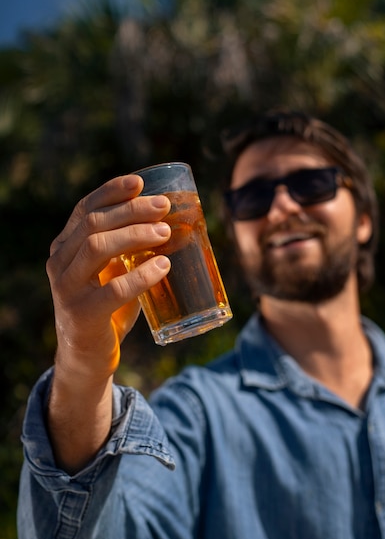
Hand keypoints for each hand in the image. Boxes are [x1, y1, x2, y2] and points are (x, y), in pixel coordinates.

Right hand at [46, 174, 171, 381]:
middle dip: (131, 210)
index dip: (112, 191)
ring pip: (97, 247)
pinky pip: (112, 289)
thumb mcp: (112, 271)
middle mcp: (59, 262)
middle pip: (93, 223)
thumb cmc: (107, 307)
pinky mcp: (81, 314)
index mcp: (65, 247)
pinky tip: (163, 266)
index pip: (85, 209)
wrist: (87, 356)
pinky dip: (141, 275)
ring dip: (135, 234)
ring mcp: (66, 288)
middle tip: (164, 207)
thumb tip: (169, 222)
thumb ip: (127, 249)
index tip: (141, 182)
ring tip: (165, 232)